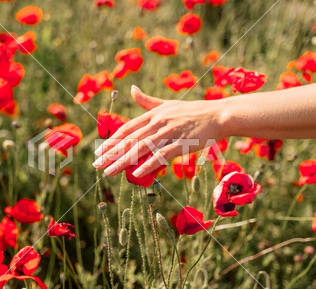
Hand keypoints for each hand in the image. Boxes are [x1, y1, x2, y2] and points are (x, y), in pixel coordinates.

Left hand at [92, 85, 225, 177]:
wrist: (218, 114)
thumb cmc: (193, 111)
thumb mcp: (168, 104)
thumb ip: (148, 101)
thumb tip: (132, 89)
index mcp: (154, 114)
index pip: (127, 128)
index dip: (111, 140)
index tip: (99, 150)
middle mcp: (158, 122)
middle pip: (130, 140)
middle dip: (111, 153)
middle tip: (96, 164)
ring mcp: (170, 132)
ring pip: (141, 148)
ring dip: (123, 161)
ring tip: (108, 171)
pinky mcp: (181, 143)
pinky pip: (161, 155)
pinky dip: (148, 164)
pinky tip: (135, 173)